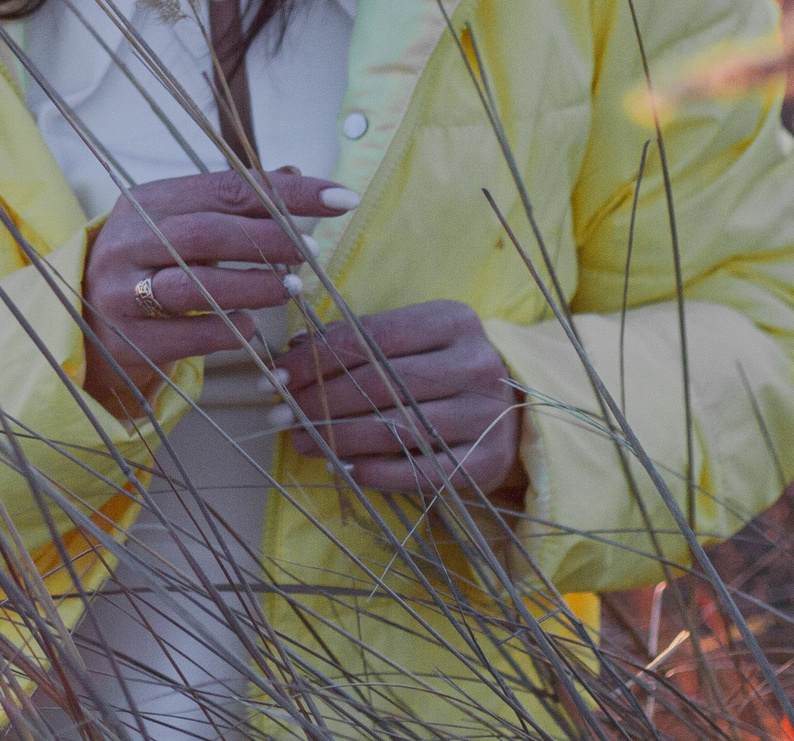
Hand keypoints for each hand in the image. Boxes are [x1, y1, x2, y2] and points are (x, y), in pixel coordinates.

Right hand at [80, 168, 359, 411]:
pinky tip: (250, 326)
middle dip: (270, 239)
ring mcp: (122, 290)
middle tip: (313, 251)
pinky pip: (189, 334)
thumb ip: (231, 204)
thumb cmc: (147, 268)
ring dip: (254, 286)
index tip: (341, 197)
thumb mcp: (178, 226)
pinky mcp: (128, 338)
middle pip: (207, 231)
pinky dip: (228, 329)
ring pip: (195, 284)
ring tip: (291, 290)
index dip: (288, 191)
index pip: (227, 186)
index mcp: (146, 201)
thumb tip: (294, 174)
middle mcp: (128, 241)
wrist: (84, 325)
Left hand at [275, 299, 526, 499]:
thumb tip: (293, 354)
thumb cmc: (444, 367)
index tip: (279, 374)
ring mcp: (486, 415)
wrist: (514, 407)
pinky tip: (345, 468)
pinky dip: (377, 472)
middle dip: (321, 400)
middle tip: (284, 415)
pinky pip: (422, 472)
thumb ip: (358, 341)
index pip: (372, 337)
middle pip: (381, 384)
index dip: (318, 357)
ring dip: (339, 438)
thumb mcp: (412, 339)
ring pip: (397, 429)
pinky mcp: (488, 461)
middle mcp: (475, 364)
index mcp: (453, 321)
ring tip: (303, 442)